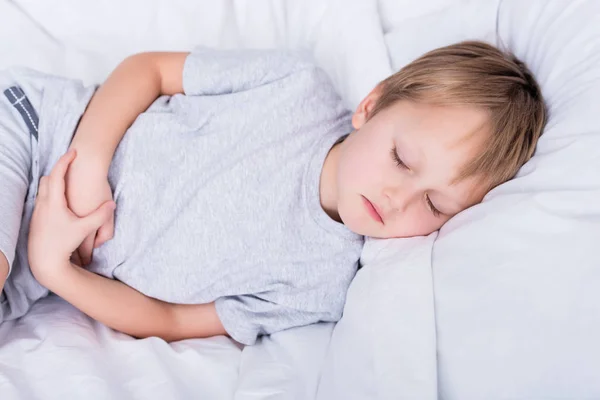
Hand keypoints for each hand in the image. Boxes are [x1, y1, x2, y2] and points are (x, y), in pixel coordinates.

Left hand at [28, 149, 115, 285]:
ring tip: (68, 184)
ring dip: (54, 183)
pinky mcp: (36, 220)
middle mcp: (43, 204)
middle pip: (47, 179)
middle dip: (59, 170)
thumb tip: (112, 205)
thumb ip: (100, 216)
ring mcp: (38, 212)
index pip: (57, 174)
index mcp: (53, 202)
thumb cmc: (62, 244)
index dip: (65, 161)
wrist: (44, 263)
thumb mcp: (84, 229)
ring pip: (43, 189)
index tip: (73, 152)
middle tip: (70, 166)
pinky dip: (51, 195)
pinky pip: (42, 200)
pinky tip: (62, 204)